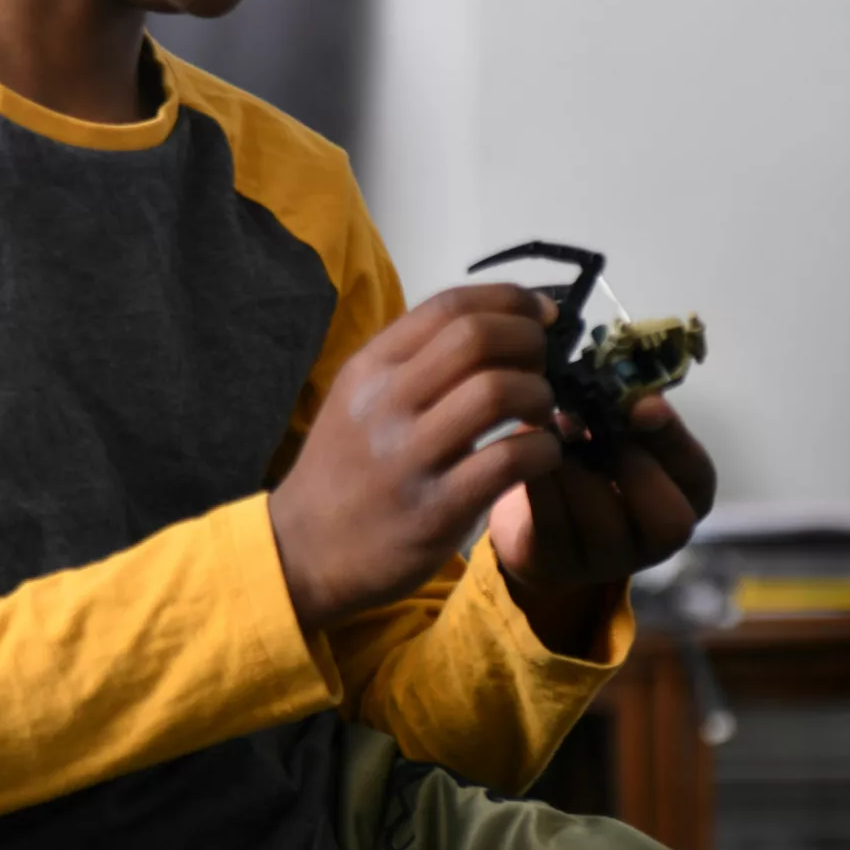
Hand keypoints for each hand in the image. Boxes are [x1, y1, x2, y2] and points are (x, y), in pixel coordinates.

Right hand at [268, 284, 566, 632]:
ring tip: (540, 414)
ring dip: (541, 396)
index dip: (509, 299)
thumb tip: (493, 327)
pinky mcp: (436, 509)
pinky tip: (539, 456)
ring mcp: (409, 456)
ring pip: (498, 392)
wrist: (306, 550)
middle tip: (543, 367)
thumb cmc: (344, 469)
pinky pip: (510, 460)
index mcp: (368, 369)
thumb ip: (412, 364)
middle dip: (530, 343)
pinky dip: (543, 450)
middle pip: (476, 338)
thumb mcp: (357, 400)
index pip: (447, 306)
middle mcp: (385, 403)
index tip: (541, 315)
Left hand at [489, 394, 716, 652]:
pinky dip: (539, 484)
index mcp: (684, 496)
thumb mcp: (613, 430)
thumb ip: (625, 411)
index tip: (642, 405)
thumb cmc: (581, 457)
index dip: (672, 439)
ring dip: (574, 470)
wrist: (527, 513)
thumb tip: (626, 389)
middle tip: (585, 424)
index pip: (696, 474)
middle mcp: (657, 540)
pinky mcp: (557, 565)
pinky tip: (523, 454)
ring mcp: (609, 561)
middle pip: (667, 519)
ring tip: (549, 433)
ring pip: (603, 524)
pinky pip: (552, 526)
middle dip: (628, 464)